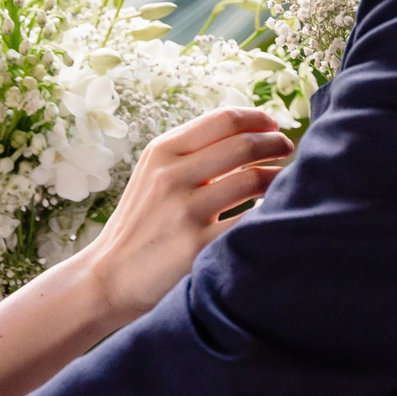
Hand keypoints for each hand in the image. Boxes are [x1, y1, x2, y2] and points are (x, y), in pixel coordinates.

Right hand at [74, 106, 290, 326]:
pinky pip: (247, 222)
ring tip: (283, 181)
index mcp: (161, 153)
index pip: (223, 119)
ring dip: (277, 178)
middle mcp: (171, 177)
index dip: (257, 119)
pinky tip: (271, 214)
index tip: (274, 125)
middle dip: (276, 143)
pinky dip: (268, 213)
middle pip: (243, 145)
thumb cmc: (141, 224)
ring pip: (252, 181)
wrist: (109, 277)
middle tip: (286, 150)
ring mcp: (183, 212)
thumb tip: (247, 132)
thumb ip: (190, 154)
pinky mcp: (195, 247)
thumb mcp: (153, 176)